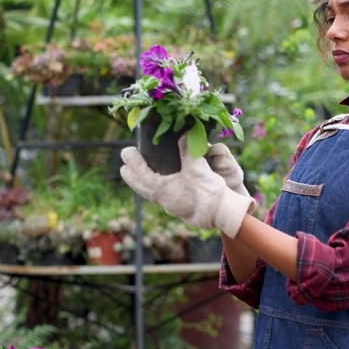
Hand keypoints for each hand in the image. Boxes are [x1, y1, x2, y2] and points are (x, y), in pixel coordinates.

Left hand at [119, 138, 253, 237]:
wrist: (223, 214)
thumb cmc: (209, 191)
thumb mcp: (198, 166)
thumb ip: (188, 150)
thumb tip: (183, 135)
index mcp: (163, 190)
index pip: (141, 175)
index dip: (133, 162)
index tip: (126, 152)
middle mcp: (164, 200)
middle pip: (142, 188)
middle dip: (132, 176)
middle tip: (124, 166)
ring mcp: (172, 207)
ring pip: (151, 194)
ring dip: (143, 184)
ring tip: (138, 175)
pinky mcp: (181, 210)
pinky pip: (162, 198)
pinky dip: (156, 189)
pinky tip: (161, 185)